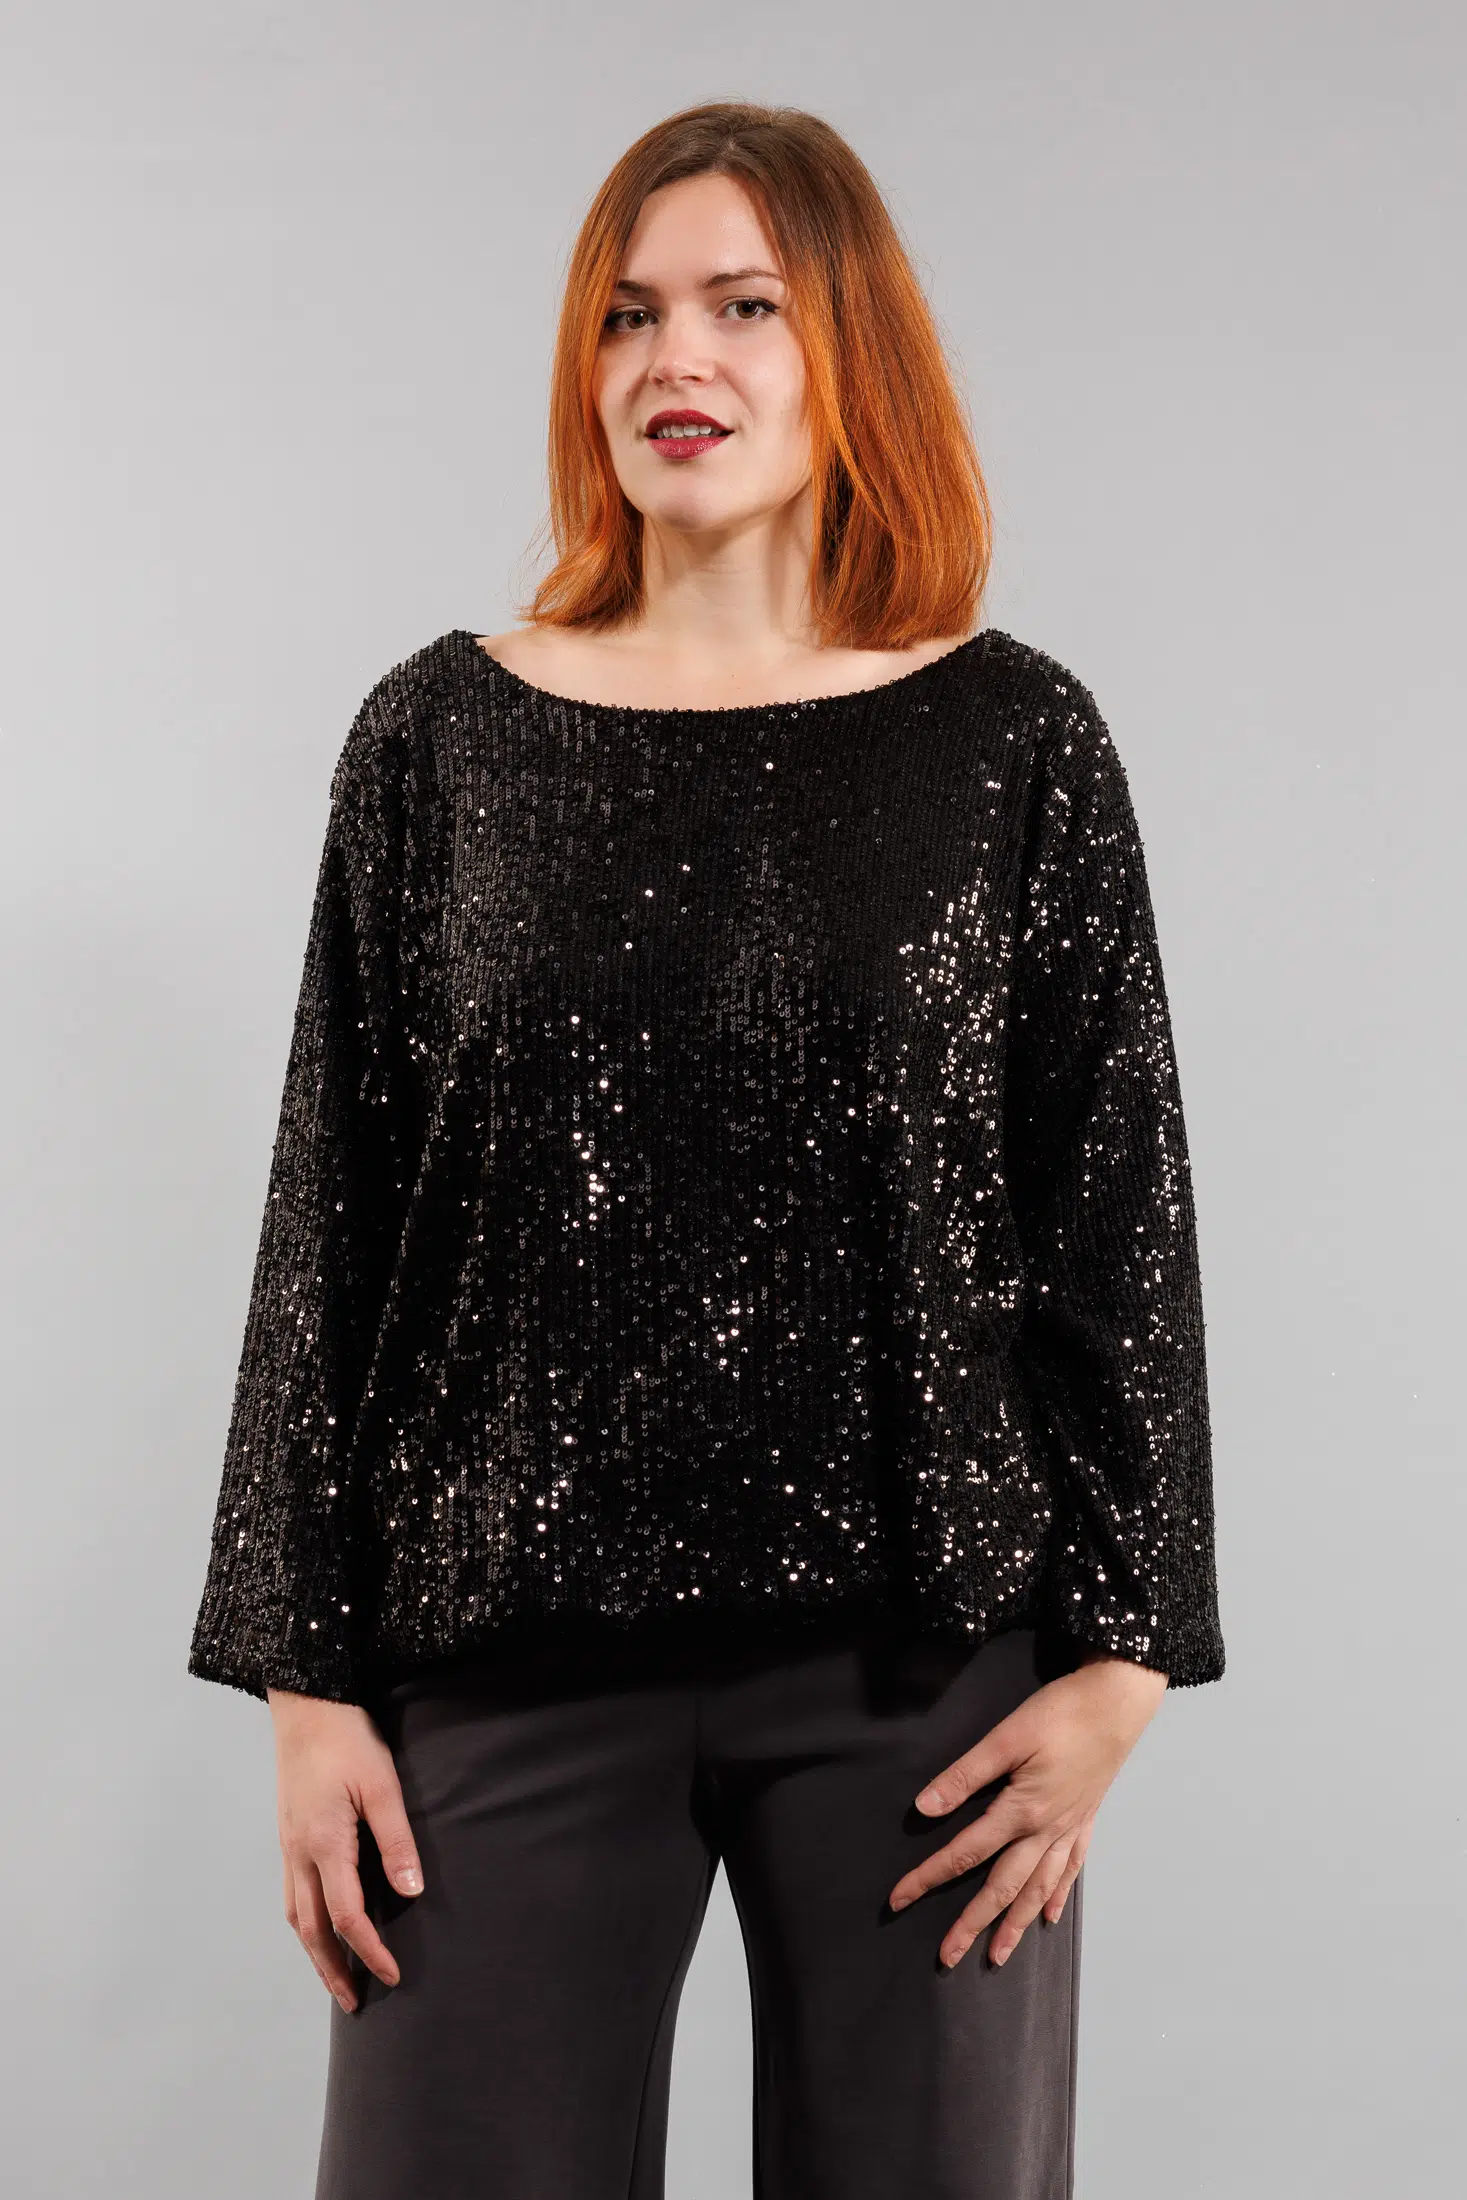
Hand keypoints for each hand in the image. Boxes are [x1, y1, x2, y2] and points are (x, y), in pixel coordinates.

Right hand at [268, 1688, 425, 2013]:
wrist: (305, 1705)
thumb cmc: (347, 1740)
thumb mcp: (382, 1785)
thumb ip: (396, 1840)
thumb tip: (411, 1893)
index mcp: (325, 1845)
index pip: (347, 1918)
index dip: (369, 1952)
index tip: (393, 1977)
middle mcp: (299, 1854)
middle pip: (312, 1931)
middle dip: (333, 1970)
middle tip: (356, 2003)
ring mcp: (289, 1846)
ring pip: (297, 1916)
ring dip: (316, 1952)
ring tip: (337, 1977)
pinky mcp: (288, 1835)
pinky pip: (292, 1895)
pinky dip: (305, 1923)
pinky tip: (319, 1927)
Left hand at [887, 1648, 1166, 1968]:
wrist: (1117, 1703)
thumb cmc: (1060, 1714)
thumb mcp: (1007, 1737)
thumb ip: (965, 1775)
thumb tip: (924, 1808)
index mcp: (1021, 1811)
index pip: (964, 1853)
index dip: (928, 1877)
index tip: (899, 1899)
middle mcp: (1046, 1831)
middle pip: (1002, 1887)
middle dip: (972, 1923)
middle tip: (947, 1958)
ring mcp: (1069, 1829)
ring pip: (1037, 1889)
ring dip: (1016, 1924)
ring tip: (997, 1956)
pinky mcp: (1086, 1820)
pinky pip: (1069, 1870)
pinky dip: (1056, 1896)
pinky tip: (1048, 1916)